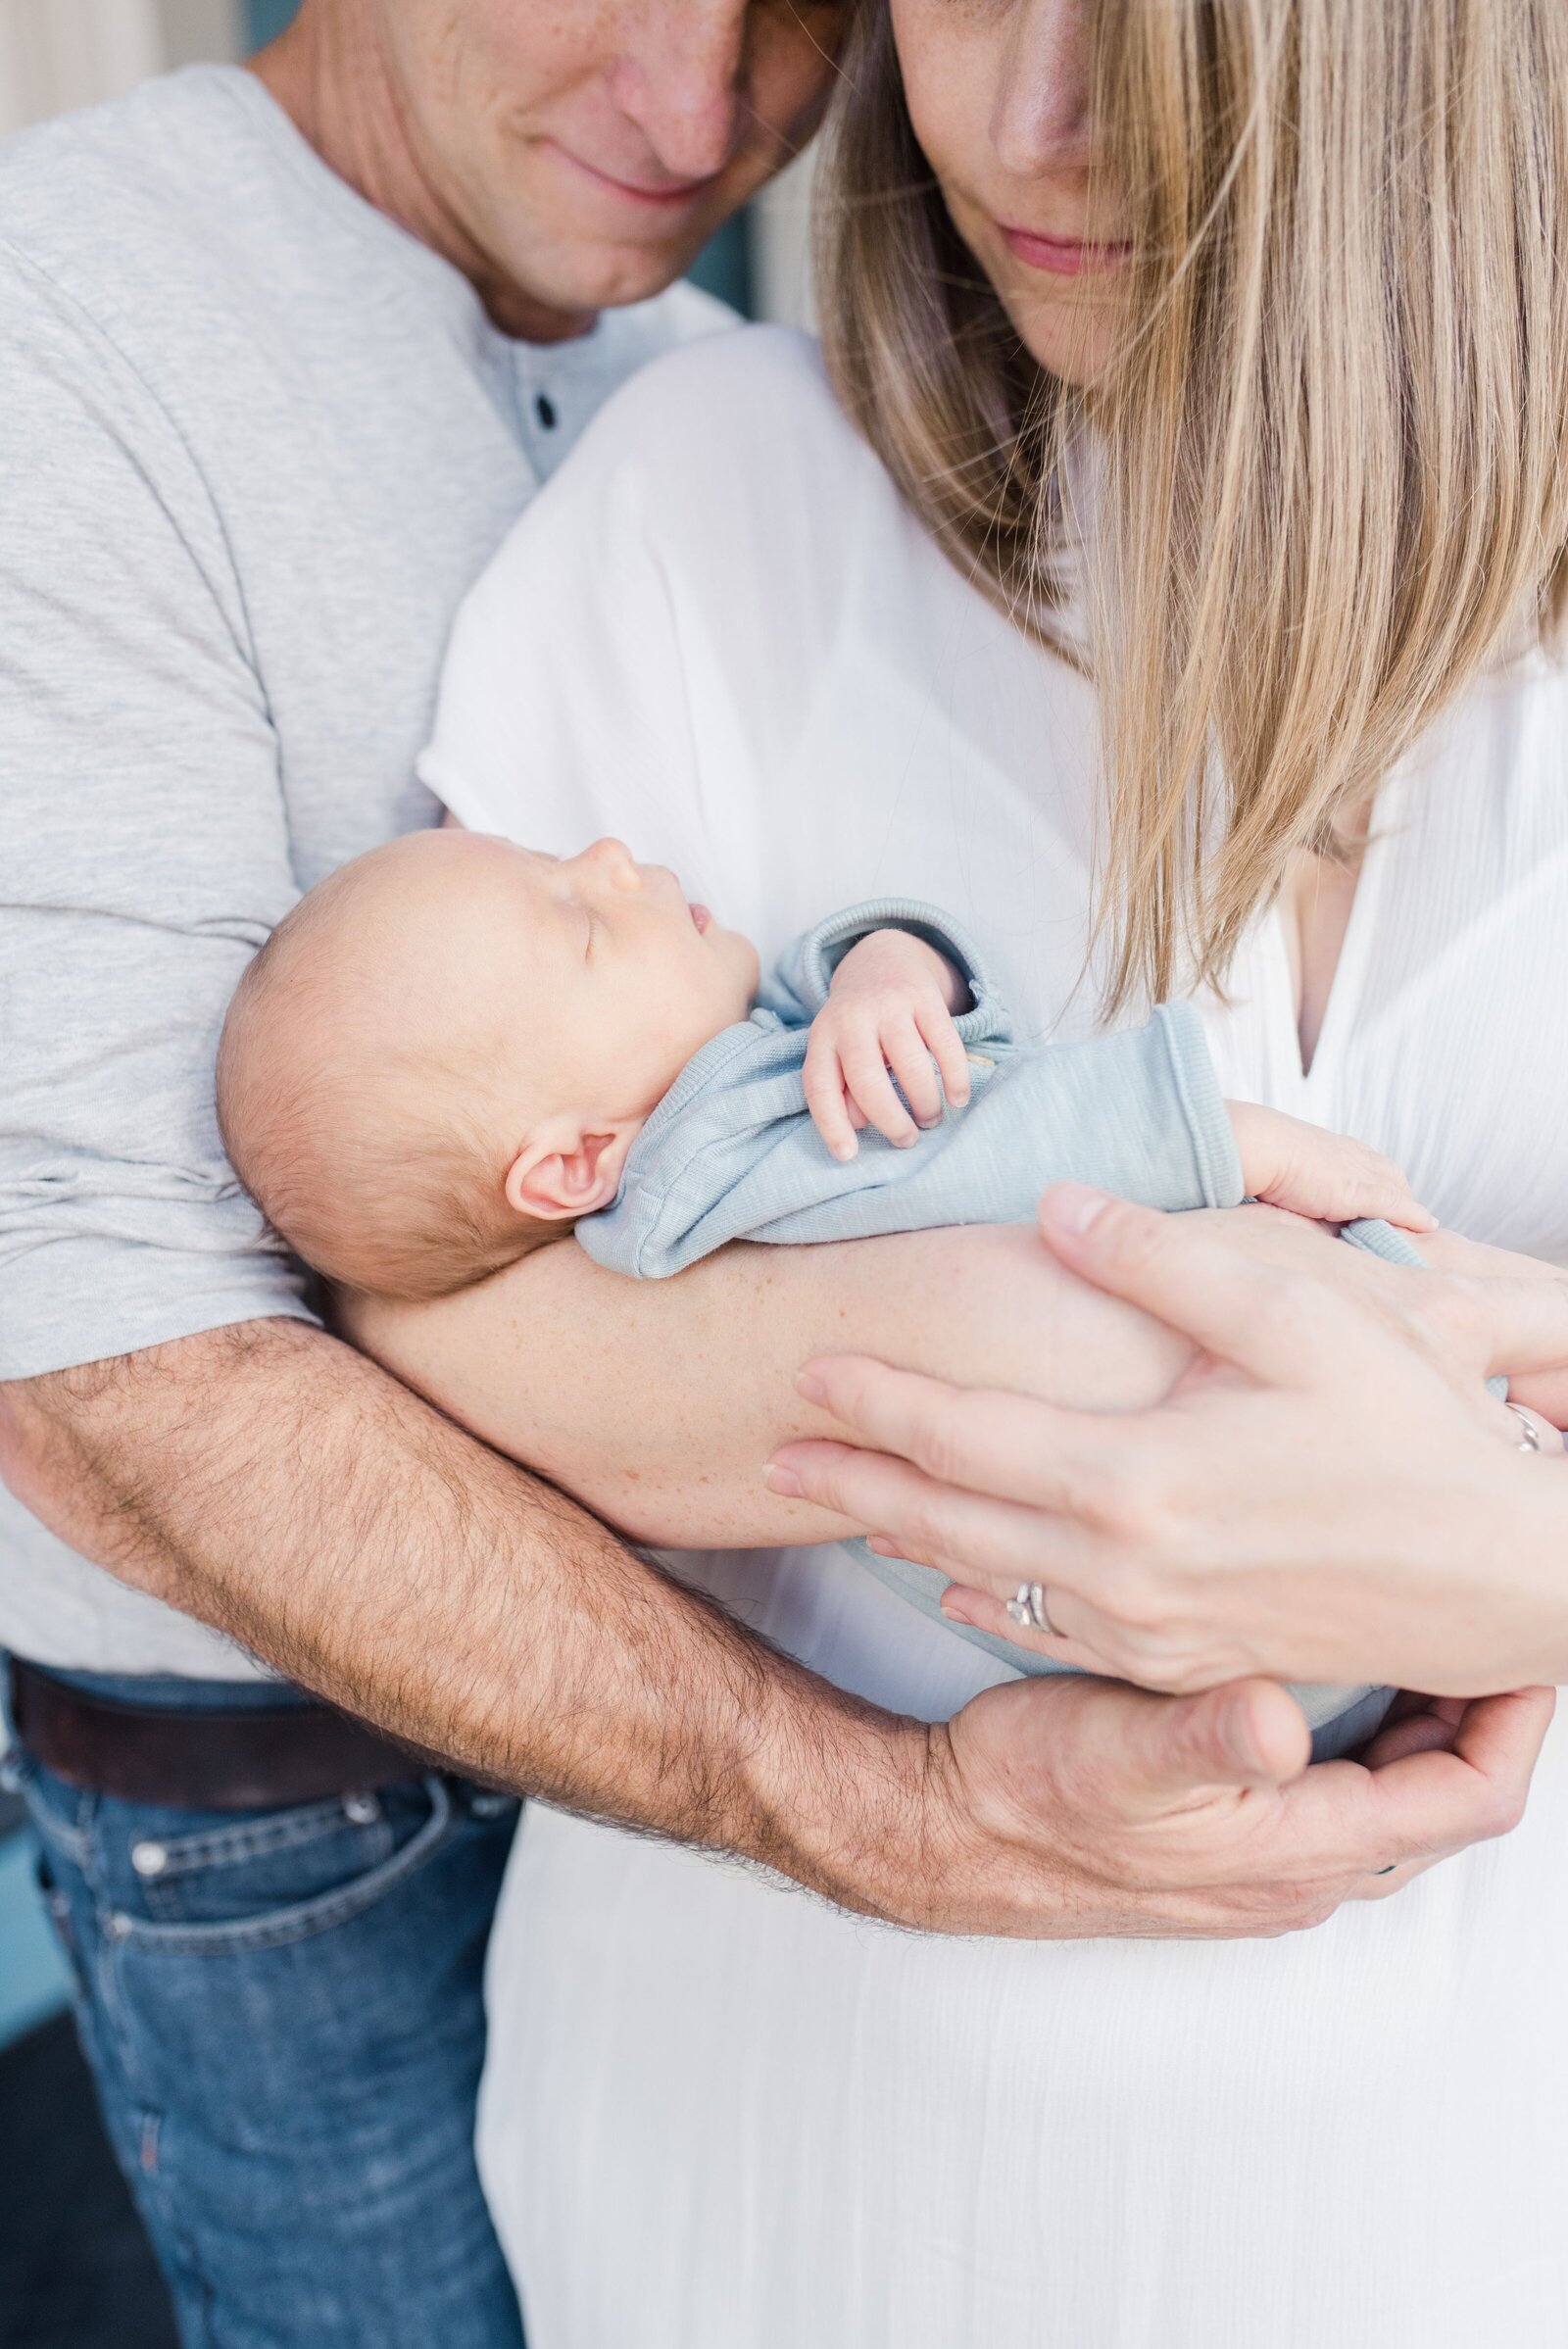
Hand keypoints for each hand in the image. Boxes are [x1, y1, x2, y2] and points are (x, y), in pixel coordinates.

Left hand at [768, 1187, 1567, 1696]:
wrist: (1510, 1577)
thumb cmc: (1418, 1435)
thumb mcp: (1303, 1316)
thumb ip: (1165, 1259)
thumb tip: (1058, 1203)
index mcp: (1135, 1479)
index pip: (963, 1432)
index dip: (878, 1397)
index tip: (808, 1364)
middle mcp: (1124, 1570)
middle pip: (946, 1518)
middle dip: (852, 1479)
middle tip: (774, 1451)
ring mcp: (1152, 1632)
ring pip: (987, 1581)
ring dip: (903, 1540)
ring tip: (839, 1505)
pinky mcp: (1187, 1663)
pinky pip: (1049, 1632)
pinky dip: (983, 1600)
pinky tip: (953, 1583)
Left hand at [803, 930, 970, 1160]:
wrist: (881, 960)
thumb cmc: (858, 1027)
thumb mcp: (837, 1052)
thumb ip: (841, 1089)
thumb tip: (859, 1124)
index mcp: (822, 1038)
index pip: (820, 1086)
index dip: (832, 1125)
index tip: (849, 1155)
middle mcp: (851, 1019)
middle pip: (867, 1079)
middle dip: (890, 1120)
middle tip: (907, 1140)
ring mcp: (889, 1005)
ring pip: (910, 1064)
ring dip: (924, 1102)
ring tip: (930, 1119)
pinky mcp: (924, 997)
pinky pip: (945, 1044)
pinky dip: (955, 1077)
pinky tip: (957, 1098)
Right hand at [916, 1667, 1549, 1938]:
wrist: (948, 1830)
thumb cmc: (1026, 1791)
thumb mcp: (1112, 1750)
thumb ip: (1203, 1740)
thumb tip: (1280, 1724)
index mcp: (1299, 1849)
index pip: (1469, 1797)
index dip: (1518, 1721)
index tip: (1528, 1641)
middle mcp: (1300, 1867)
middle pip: (1447, 1794)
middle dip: (1482, 1709)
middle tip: (1487, 1617)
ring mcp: (1268, 1859)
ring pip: (1396, 1790)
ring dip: (1426, 1717)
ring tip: (1430, 1627)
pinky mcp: (1234, 1838)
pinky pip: (1341, 1789)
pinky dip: (1367, 1730)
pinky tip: (1337, 1665)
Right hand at [1226, 1100, 1434, 1230]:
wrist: (1259, 1147)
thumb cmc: (1261, 1155)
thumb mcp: (1285, 1167)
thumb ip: (1301, 1183)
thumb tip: (1299, 1202)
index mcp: (1336, 1148)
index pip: (1372, 1166)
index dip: (1381, 1187)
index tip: (1383, 1207)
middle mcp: (1355, 1156)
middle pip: (1393, 1178)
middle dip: (1401, 1200)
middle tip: (1401, 1226)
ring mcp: (1360, 1172)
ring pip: (1399, 1192)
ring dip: (1407, 1213)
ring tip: (1410, 1236)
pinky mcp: (1360, 1192)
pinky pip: (1398, 1206)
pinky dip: (1413, 1217)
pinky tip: (1427, 1228)